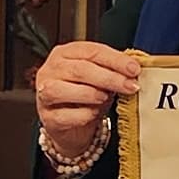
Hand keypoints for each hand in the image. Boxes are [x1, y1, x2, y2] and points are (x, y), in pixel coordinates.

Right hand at [34, 40, 140, 162]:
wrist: (72, 126)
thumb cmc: (85, 97)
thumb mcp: (100, 79)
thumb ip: (113, 71)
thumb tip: (134, 69)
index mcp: (65, 53)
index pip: (91, 51)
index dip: (114, 59)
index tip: (134, 68)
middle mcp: (51, 70)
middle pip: (80, 69)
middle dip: (109, 77)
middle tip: (129, 85)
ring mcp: (44, 93)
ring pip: (64, 90)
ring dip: (91, 94)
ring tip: (106, 98)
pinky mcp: (47, 116)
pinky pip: (64, 115)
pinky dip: (83, 114)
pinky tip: (93, 113)